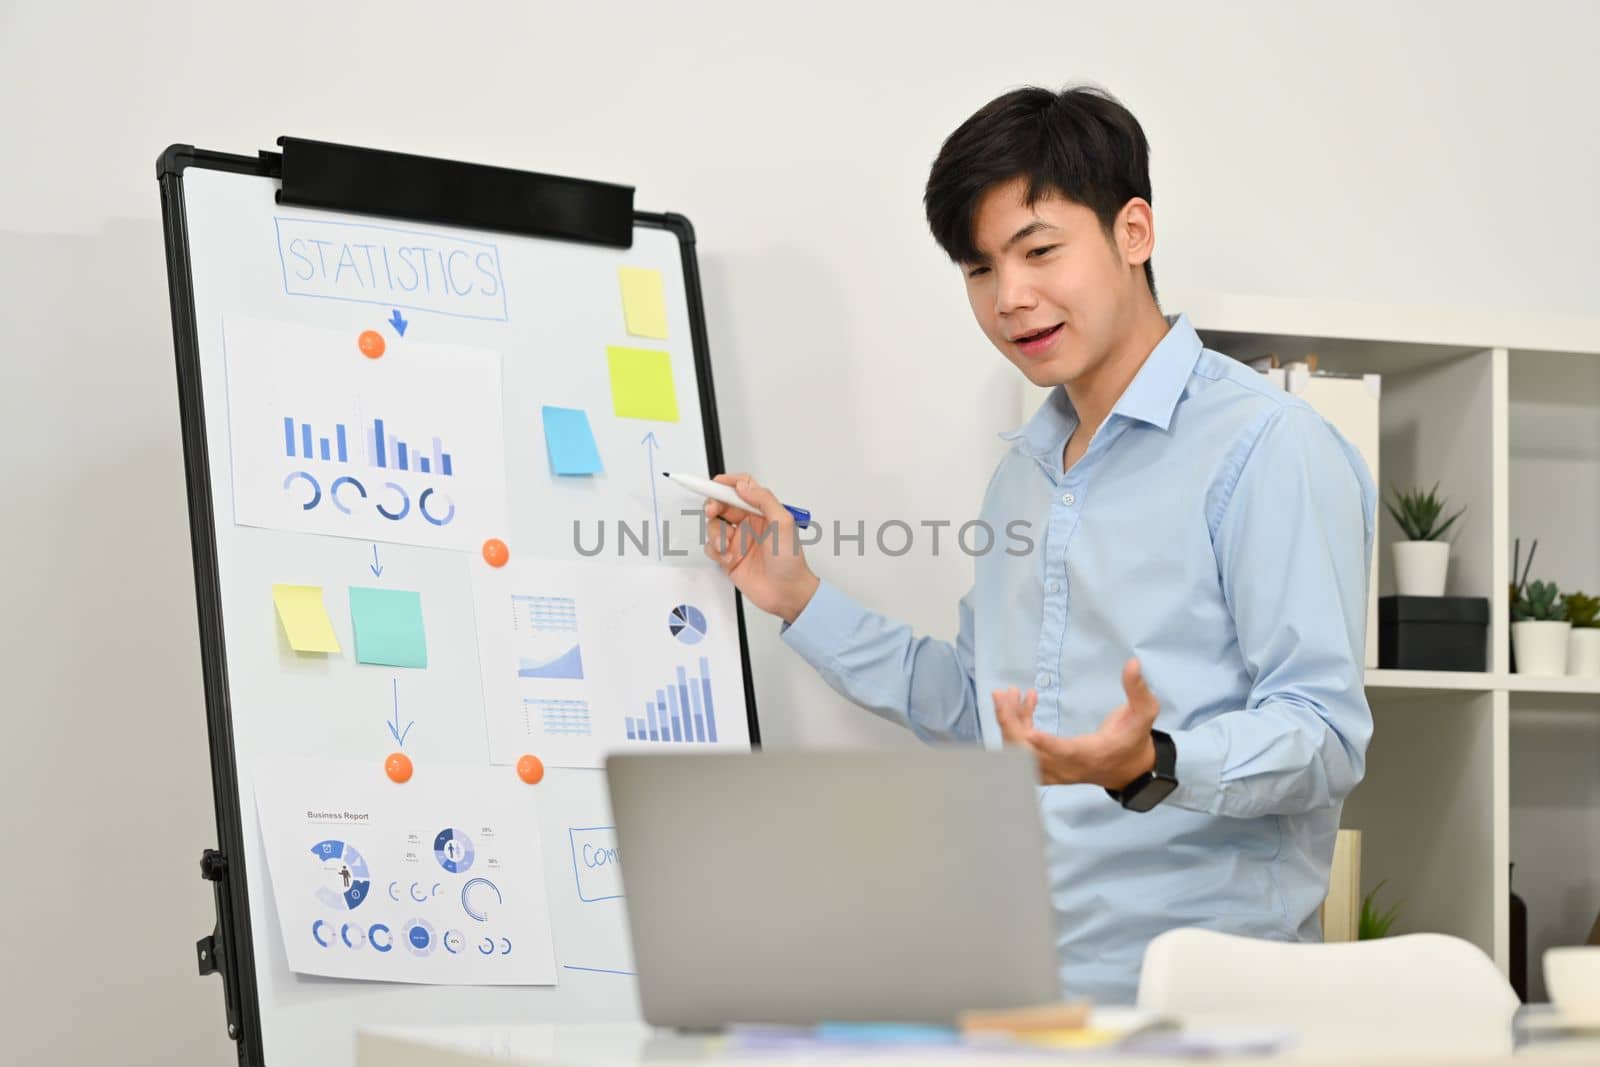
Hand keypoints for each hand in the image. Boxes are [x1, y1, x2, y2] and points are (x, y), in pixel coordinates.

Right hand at [702, 472, 818, 623]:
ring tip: (725, 546)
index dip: (727, 483)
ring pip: (714, 526)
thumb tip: (743, 486)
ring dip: (715, 533)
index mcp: (762, 512)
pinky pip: (711, 547)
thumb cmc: (790, 561)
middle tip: (712, 511)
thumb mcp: (783, 524)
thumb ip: (764, 500)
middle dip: (713, 505)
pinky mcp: (729, 558)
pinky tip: (728, 559)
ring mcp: (737, 541)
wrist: (787, 593)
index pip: (741, 488)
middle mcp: (748, 524)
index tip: (715, 484)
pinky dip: (715, 551)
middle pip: (722, 504)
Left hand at [992, 658, 1159, 788]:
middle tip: (1004, 694)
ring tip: (1008, 693)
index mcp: (1092, 754)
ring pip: (1021, 754)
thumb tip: (1133, 663)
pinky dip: (1016, 728)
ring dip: (1009, 724)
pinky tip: (1023, 702)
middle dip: (1012, 725)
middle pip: (1031, 755)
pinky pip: (1022, 753)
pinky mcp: (1047, 768)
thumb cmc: (1134, 738)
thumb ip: (1138, 690)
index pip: (1067, 753)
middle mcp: (1069, 767)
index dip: (1048, 745)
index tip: (1031, 732)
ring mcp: (1055, 771)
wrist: (1128, 769)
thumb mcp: (1144, 713)